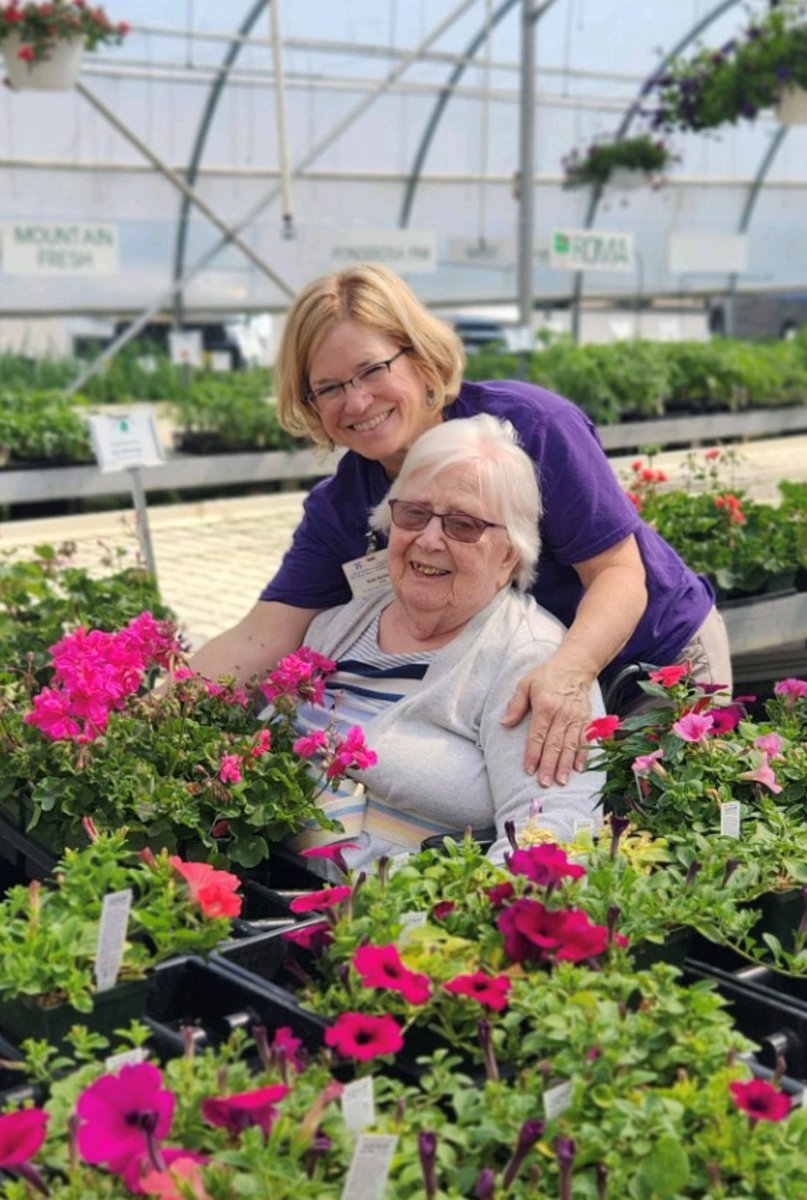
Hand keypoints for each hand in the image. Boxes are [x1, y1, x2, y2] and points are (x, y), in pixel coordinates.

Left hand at [501, 658, 592, 786]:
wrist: (576, 664)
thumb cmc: (547, 674)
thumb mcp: (525, 684)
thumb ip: (516, 705)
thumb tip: (504, 723)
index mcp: (545, 706)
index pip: (537, 735)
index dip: (533, 753)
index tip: (529, 769)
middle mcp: (562, 714)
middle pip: (554, 744)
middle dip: (549, 765)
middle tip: (545, 783)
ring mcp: (576, 717)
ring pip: (570, 745)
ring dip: (565, 765)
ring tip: (561, 781)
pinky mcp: (586, 718)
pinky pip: (585, 739)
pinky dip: (582, 755)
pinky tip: (578, 769)